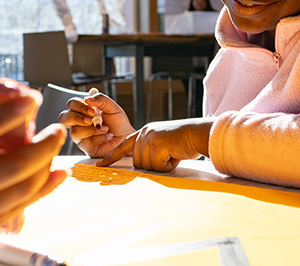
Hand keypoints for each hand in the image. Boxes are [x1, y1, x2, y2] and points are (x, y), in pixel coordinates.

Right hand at [0, 82, 67, 264]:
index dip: (5, 116)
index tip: (31, 98)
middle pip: (9, 167)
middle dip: (43, 145)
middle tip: (57, 126)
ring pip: (20, 191)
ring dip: (46, 166)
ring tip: (55, 144)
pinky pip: (17, 211)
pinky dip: (42, 191)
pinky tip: (56, 175)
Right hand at [58, 88, 134, 157]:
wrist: (127, 138)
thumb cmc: (118, 123)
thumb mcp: (113, 108)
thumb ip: (101, 100)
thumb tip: (88, 97)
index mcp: (83, 110)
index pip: (71, 104)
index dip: (79, 106)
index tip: (93, 110)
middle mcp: (79, 122)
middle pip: (64, 117)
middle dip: (77, 117)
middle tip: (91, 119)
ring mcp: (81, 135)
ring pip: (74, 131)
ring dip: (92, 129)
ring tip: (105, 128)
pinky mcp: (86, 147)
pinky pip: (85, 143)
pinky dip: (99, 138)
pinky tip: (107, 136)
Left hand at [97, 118, 213, 171]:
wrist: (198, 133)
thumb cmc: (184, 141)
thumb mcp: (162, 143)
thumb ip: (150, 150)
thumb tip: (140, 165)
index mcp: (144, 132)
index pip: (124, 146)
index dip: (112, 157)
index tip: (100, 164)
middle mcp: (144, 134)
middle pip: (138, 162)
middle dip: (153, 165)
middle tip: (168, 156)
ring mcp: (150, 139)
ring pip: (147, 166)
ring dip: (162, 165)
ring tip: (173, 153)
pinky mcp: (157, 145)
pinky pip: (157, 166)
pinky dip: (167, 165)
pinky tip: (175, 154)